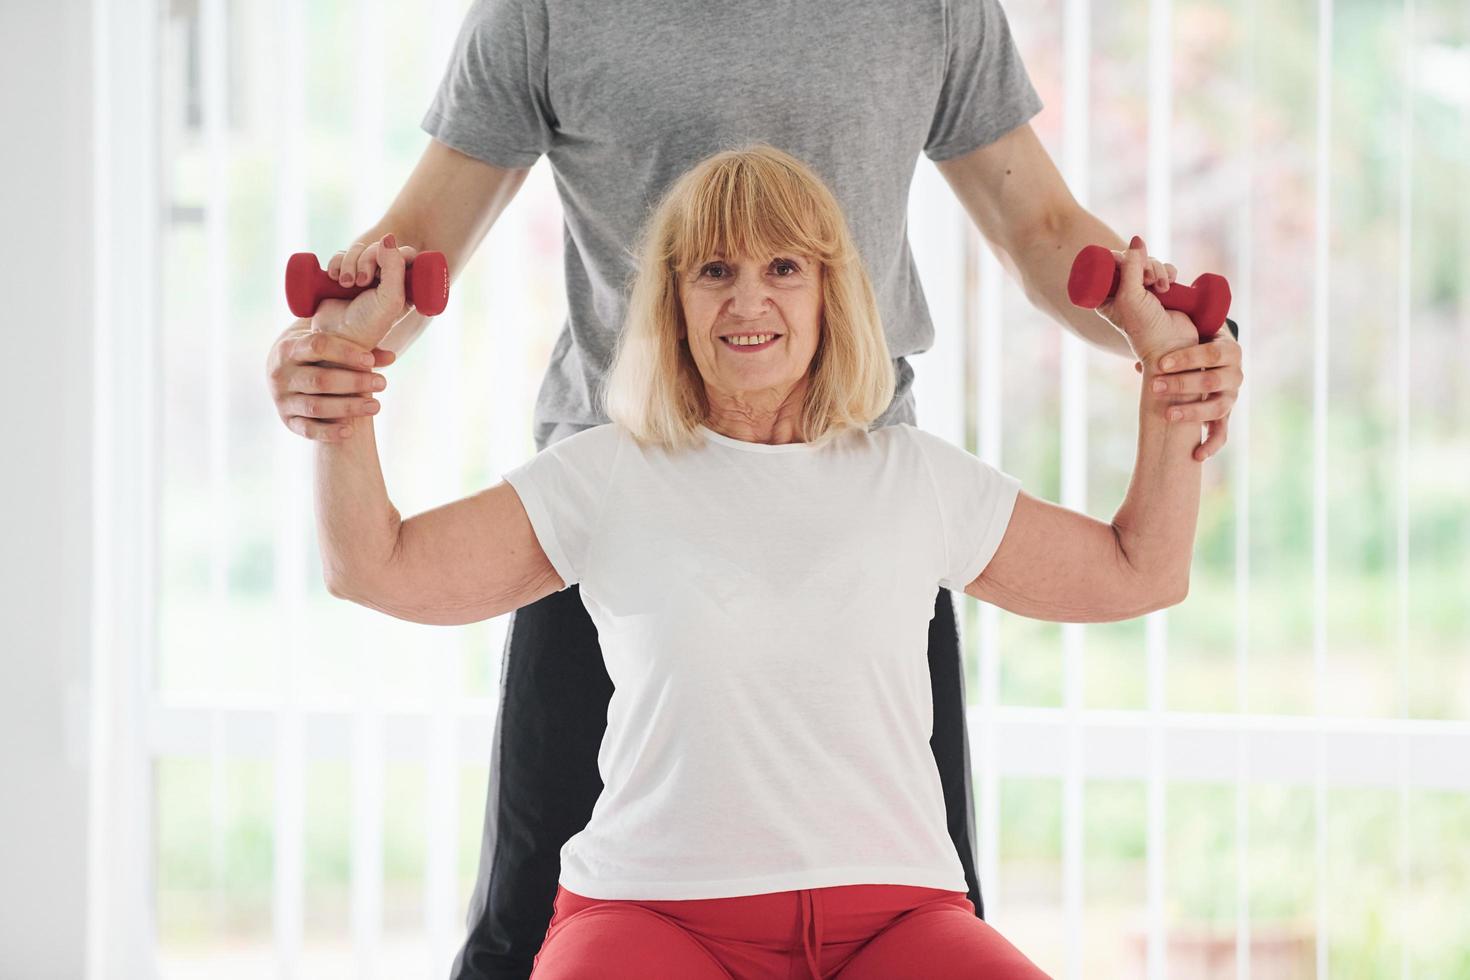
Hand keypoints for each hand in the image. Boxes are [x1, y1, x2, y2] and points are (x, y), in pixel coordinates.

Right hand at [266, 322, 395, 443]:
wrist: (282, 371)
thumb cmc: (316, 355)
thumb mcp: (329, 346)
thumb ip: (358, 349)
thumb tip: (391, 357)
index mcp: (289, 348)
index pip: (317, 346)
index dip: (345, 353)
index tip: (370, 360)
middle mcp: (281, 374)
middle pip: (320, 380)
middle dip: (353, 383)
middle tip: (382, 383)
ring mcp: (282, 400)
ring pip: (316, 407)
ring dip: (348, 407)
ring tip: (376, 406)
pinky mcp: (288, 420)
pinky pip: (307, 430)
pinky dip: (328, 433)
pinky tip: (350, 432)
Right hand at [316, 233, 420, 350]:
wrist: (335, 338)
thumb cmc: (367, 325)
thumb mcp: (390, 300)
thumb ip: (395, 268)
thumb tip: (387, 238)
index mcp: (405, 285)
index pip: (406, 253)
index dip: (393, 254)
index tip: (382, 270)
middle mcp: (386, 279)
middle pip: (380, 248)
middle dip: (367, 259)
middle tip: (361, 282)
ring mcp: (364, 276)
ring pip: (359, 249)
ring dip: (349, 263)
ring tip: (346, 284)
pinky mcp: (344, 275)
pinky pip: (341, 255)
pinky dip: (336, 263)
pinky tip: (334, 278)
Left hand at [1095, 236, 1196, 362]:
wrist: (1171, 347)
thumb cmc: (1143, 327)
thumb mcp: (1130, 295)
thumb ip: (1131, 266)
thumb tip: (1136, 238)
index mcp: (1105, 296)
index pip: (1108, 264)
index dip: (1119, 258)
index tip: (1127, 261)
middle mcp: (1123, 292)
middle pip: (1131, 260)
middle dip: (1143, 264)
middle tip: (1149, 280)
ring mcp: (1143, 291)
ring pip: (1149, 263)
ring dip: (1158, 269)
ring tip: (1162, 288)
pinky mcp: (1163, 291)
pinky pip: (1165, 269)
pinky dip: (1169, 272)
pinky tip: (1170, 284)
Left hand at [1134, 330, 1242, 460]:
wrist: (1212, 355)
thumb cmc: (1194, 345)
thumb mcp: (1188, 338)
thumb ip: (1170, 345)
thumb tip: (1140, 366)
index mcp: (1229, 351)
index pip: (1211, 354)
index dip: (1186, 358)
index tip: (1161, 363)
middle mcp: (1235, 374)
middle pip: (1213, 381)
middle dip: (1182, 384)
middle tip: (1155, 386)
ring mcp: (1231, 396)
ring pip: (1218, 407)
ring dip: (1193, 412)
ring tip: (1168, 415)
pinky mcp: (1225, 415)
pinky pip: (1223, 432)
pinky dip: (1212, 444)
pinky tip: (1197, 455)